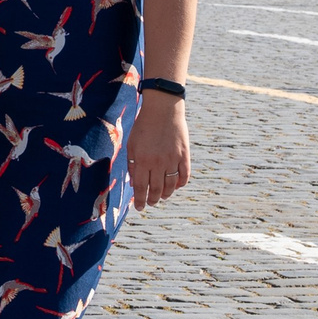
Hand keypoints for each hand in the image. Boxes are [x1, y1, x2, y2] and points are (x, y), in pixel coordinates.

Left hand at [128, 93, 191, 208]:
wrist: (163, 110)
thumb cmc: (143, 127)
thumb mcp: (132, 145)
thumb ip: (132, 165)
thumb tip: (134, 184)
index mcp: (142, 160)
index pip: (141, 187)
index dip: (140, 200)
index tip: (140, 208)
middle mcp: (158, 163)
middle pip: (156, 189)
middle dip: (152, 199)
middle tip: (151, 203)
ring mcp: (173, 160)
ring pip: (171, 185)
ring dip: (166, 194)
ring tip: (162, 197)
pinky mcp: (185, 155)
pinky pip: (184, 176)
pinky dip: (180, 184)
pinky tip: (176, 186)